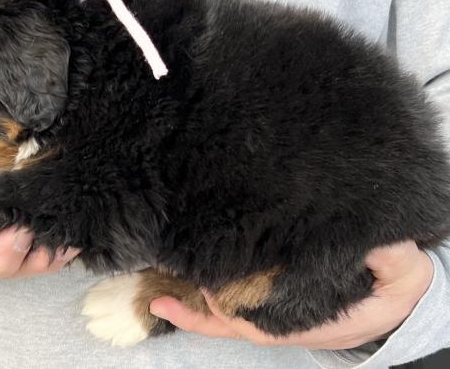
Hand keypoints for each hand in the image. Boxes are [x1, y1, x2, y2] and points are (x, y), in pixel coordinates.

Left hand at [149, 241, 432, 348]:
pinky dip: (199, 310)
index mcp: (307, 319)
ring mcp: (272, 314)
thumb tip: (376, 242)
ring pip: (224, 319)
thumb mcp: (405, 274)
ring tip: (157, 294)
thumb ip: (394, 261)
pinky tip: (170, 296)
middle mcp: (283, 321)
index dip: (231, 308)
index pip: (261, 321)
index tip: (208, 285)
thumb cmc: (394, 289)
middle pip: (232, 321)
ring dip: (192, 308)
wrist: (392, 301)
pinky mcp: (268, 303)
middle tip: (173, 278)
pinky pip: (228, 313)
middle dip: (201, 305)